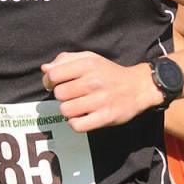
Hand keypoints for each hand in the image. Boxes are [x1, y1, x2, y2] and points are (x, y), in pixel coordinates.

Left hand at [41, 51, 160, 132]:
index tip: (54, 84)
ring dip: (68, 110)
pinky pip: (77, 125)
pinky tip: (81, 117)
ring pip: (66, 110)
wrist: (138, 87)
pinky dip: (75, 123)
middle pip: (59, 94)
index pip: (54, 75)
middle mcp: (94, 81)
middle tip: (71, 96)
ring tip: (77, 106)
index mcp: (88, 64)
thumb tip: (45, 69)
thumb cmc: (109, 73)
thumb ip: (65, 60)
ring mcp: (100, 100)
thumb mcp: (90, 58)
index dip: (49, 81)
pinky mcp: (106, 117)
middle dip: (61, 96)